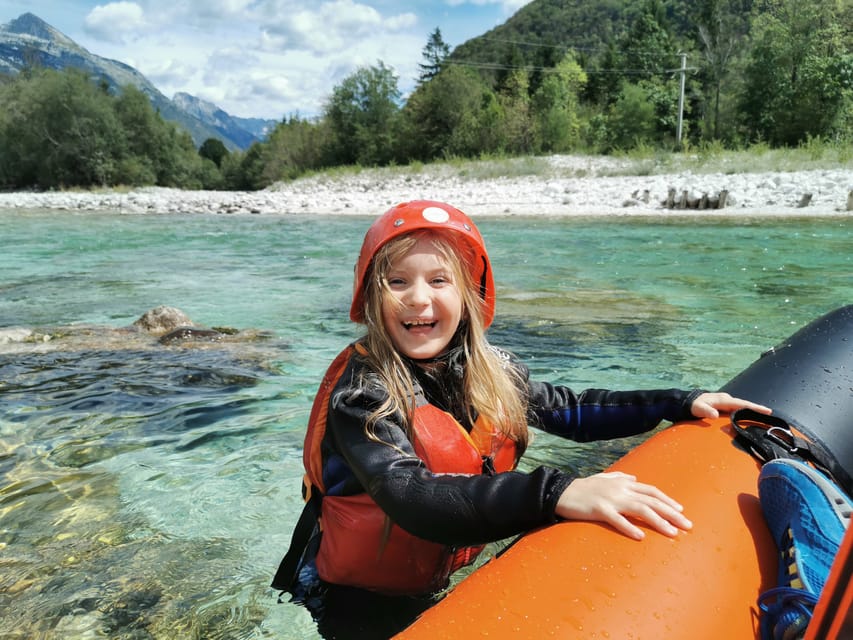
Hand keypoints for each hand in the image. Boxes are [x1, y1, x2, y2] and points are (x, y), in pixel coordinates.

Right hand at [555, 471, 691, 539]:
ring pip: (640, 510)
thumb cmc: (584, 487)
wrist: (562, 492)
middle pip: (651, 501)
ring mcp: (610, 499)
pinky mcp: (599, 509)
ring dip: (658, 522)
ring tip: (672, 533)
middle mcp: (620, 489)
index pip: (651, 491)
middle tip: (687, 526)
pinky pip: (616, 520)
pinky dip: (629, 528)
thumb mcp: (604, 478)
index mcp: (623, 483)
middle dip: (671, 514)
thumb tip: (634, 478)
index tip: (681, 511)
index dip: (667, 500)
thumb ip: (620, 477)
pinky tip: (640, 537)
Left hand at [690, 392, 771, 418]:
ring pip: (742, 405)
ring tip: (765, 415)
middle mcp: (727, 399)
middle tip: (770, 414)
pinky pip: (738, 407)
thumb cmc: (693, 406)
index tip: (767, 410)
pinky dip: (745, 410)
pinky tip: (750, 415)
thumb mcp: (697, 409)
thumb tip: (714, 414)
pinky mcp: (725, 404)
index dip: (754, 407)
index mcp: (723, 400)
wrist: (688, 401)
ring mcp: (726, 401)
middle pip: (745, 404)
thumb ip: (705, 411)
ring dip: (752, 409)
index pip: (741, 404)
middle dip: (757, 408)